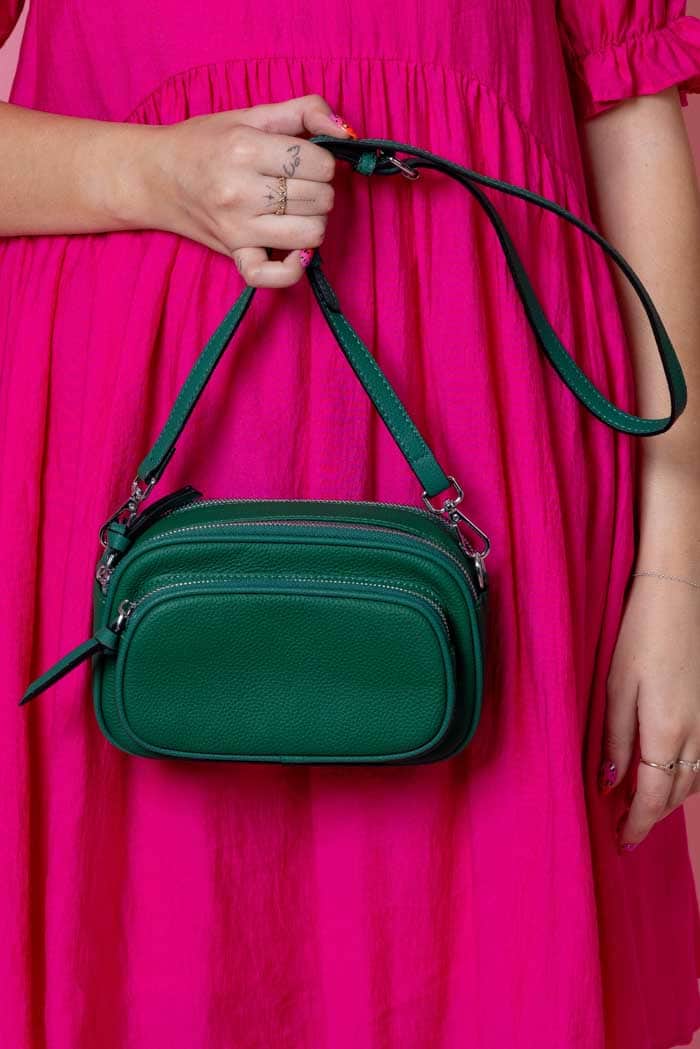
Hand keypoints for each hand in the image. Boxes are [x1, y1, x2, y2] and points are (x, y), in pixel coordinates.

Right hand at [132, 94, 356, 286]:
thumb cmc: (204, 144)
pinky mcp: (234, 254)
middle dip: (320, 190)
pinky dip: (293, 269)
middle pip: (320, 199)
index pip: (320, 164)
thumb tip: (345, 130)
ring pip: (311, 233)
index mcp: (245, 149)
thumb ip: (302, 111)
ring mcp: (237, 227)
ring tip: (296, 210)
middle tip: (299, 185)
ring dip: (314, 222)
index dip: (323, 162)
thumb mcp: (250, 115)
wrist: (154, 176)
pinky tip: (297, 253)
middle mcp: (241, 190)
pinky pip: (272, 276)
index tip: (306, 161)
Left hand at [599, 571, 699, 849]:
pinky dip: (683, 776)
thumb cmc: (639, 637)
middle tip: (622, 829)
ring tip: (637, 806)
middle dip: (649, 816)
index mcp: (665, 732)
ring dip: (667, 798)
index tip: (621, 843)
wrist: (678, 598)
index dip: (636, 825)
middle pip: (675, 795)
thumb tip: (611, 784)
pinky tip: (664, 772)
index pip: (652, 799)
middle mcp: (696, 735)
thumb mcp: (616, 688)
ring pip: (692, 780)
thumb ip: (616, 740)